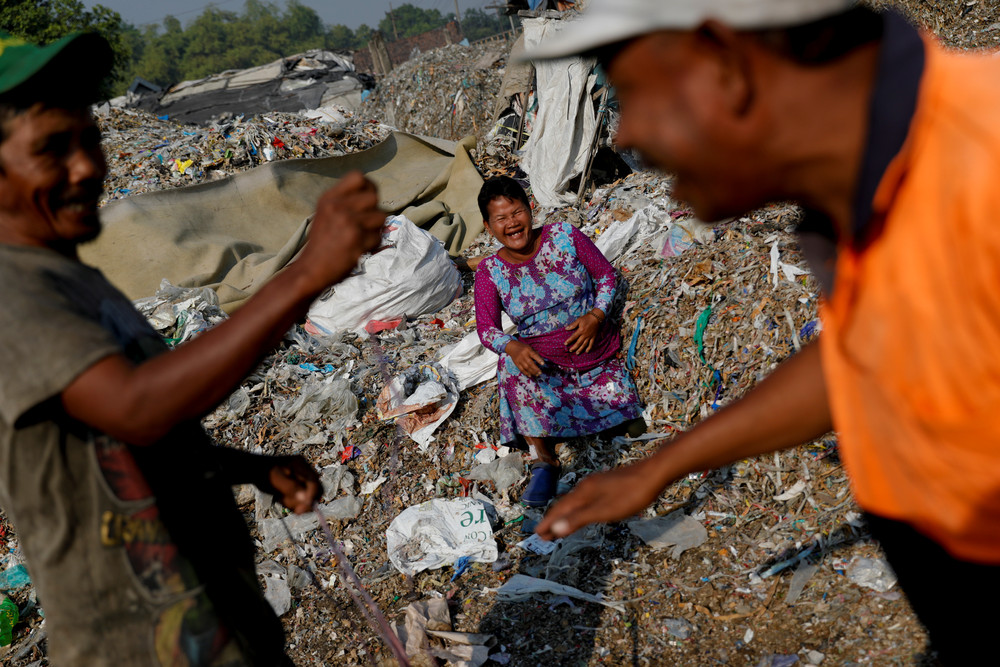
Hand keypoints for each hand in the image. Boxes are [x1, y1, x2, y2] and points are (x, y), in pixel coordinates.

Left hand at [268, 455, 321, 514]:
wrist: (255, 470)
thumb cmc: (264, 474)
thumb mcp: (276, 481)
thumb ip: (291, 489)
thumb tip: (306, 500)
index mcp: (300, 465)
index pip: (314, 483)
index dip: (311, 498)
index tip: (301, 509)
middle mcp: (305, 470)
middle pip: (316, 490)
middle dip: (306, 502)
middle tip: (296, 511)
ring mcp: (303, 477)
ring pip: (309, 496)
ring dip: (297, 502)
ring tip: (281, 499)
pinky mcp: (299, 484)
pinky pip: (302, 497)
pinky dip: (293, 502)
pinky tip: (282, 498)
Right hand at [298, 172, 385, 289]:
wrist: (311, 268)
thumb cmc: (322, 241)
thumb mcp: (326, 212)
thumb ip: (345, 200)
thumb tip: (372, 192)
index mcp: (329, 198)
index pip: (358, 176)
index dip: (368, 186)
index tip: (367, 200)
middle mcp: (338, 206)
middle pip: (374, 196)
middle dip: (375, 209)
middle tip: (366, 221)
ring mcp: (348, 222)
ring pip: (381, 216)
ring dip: (376, 228)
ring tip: (362, 235)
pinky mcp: (357, 240)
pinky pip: (378, 236)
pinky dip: (372, 244)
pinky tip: (359, 248)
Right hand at [506, 339, 544, 376]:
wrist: (512, 347)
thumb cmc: (523, 347)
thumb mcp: (530, 348)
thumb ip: (535, 353)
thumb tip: (542, 360)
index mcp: (528, 350)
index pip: (534, 355)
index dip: (539, 359)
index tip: (543, 364)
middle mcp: (523, 355)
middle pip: (530, 363)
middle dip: (536, 369)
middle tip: (540, 372)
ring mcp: (519, 359)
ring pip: (526, 367)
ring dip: (532, 372)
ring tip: (537, 374)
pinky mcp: (516, 363)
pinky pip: (521, 369)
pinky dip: (526, 373)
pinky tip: (530, 375)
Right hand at [535, 456, 664, 539]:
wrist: (654, 473)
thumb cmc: (631, 494)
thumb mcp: (605, 510)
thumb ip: (580, 519)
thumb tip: (556, 528)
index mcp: (583, 492)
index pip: (560, 510)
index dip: (549, 523)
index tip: (538, 535)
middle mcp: (586, 486)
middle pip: (565, 504)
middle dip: (554, 519)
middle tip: (544, 534)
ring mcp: (597, 483)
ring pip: (575, 501)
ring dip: (565, 514)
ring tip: (560, 525)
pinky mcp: (607, 484)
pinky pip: (585, 498)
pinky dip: (577, 508)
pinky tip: (584, 510)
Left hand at [564, 312, 600, 354]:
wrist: (596, 317)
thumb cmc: (587, 318)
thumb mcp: (579, 320)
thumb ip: (573, 325)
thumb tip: (566, 328)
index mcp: (581, 330)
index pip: (574, 337)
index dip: (569, 340)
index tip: (565, 344)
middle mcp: (585, 335)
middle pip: (579, 342)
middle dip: (574, 347)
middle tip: (570, 350)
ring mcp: (590, 336)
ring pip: (584, 344)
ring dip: (580, 349)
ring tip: (577, 353)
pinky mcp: (593, 337)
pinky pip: (591, 344)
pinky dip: (589, 348)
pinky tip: (587, 351)